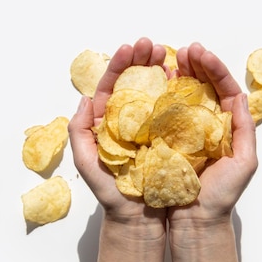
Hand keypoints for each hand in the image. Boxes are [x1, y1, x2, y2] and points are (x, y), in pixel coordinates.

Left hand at [68, 37, 166, 226]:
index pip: (113, 86)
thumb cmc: (112, 192)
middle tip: (152, 45)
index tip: (130, 48)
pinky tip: (182, 77)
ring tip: (169, 54)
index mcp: (109, 122)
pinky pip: (175, 109)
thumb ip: (80, 131)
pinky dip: (178, 91)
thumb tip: (86, 98)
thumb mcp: (87, 161)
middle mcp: (131, 120)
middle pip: (136, 82)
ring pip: (156, 91)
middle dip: (143, 60)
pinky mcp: (171, 136)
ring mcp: (152, 127)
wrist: (138, 216)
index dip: (121, 65)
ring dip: (161, 70)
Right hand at [168, 42, 257, 224]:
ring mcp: (185, 130)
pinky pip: (164, 111)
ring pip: (184, 94)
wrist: (195, 220)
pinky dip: (162, 94)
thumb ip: (244, 129)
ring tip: (172, 58)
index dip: (213, 69)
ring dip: (179, 73)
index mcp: (226, 125)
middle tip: (186, 51)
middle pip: (204, 86)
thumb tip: (240, 97)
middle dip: (196, 65)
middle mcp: (206, 123)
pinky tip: (158, 80)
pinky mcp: (165, 138)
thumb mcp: (244, 161)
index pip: (223, 89)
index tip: (201, 53)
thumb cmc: (221, 194)